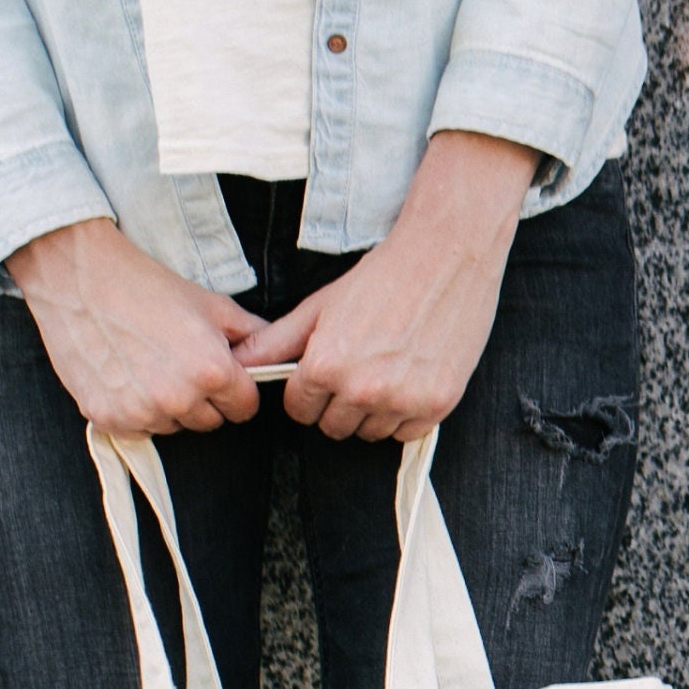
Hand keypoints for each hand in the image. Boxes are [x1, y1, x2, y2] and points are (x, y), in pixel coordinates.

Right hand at [5, 218, 259, 433]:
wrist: (79, 277)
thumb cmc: (145, 285)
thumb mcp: (209, 303)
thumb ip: (250, 334)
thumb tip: (276, 351)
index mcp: (212, 372)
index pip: (244, 408)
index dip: (235, 391)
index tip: (220, 375)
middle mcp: (179, 399)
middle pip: (209, 422)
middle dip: (202, 399)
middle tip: (177, 363)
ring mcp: (142, 413)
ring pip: (173, 427)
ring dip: (168, 407)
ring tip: (147, 364)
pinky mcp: (109, 418)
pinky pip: (137, 429)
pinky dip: (134, 410)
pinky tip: (124, 375)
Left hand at [233, 131, 537, 441]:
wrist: (447, 255)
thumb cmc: (384, 276)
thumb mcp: (321, 306)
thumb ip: (277, 341)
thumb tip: (241, 361)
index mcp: (326, 366)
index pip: (300, 410)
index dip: (309, 391)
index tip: (325, 373)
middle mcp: (362, 389)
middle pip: (334, 427)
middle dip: (339, 403)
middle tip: (358, 367)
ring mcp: (401, 400)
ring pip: (370, 433)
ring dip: (373, 411)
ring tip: (386, 369)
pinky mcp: (437, 405)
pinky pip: (407, 433)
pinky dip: (407, 413)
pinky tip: (410, 377)